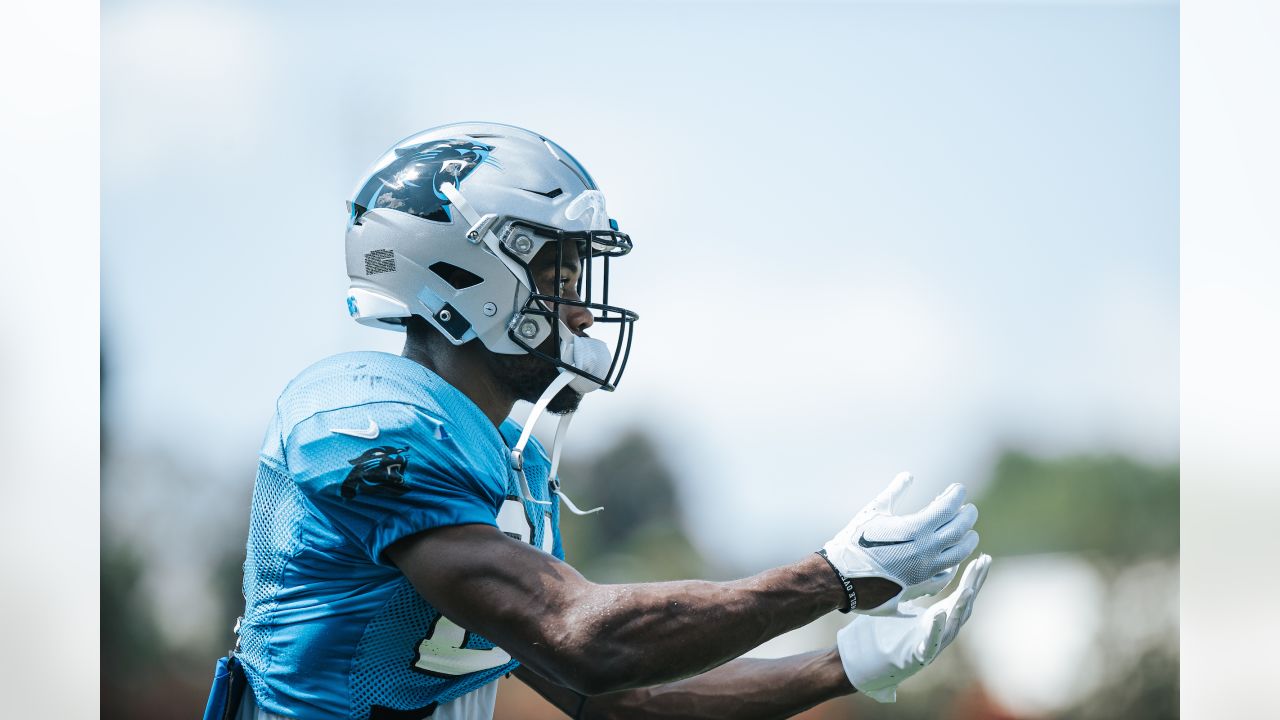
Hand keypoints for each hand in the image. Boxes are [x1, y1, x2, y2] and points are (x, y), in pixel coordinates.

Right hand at [821, 472, 978, 614]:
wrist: (840, 577)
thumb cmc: (854, 540)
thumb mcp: (874, 511)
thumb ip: (895, 492)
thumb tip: (908, 475)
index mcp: (916, 528)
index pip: (948, 508)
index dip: (956, 496)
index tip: (959, 488)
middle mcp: (926, 549)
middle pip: (959, 530)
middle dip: (967, 516)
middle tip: (968, 508)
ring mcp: (926, 569)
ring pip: (959, 553)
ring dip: (967, 540)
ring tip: (968, 532)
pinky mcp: (921, 584)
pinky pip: (947, 573)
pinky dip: (953, 562)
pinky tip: (952, 556)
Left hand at [837, 554, 991, 702]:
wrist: (871, 662)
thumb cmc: (890, 634)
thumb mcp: (906, 605)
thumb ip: (918, 590)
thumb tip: (919, 565)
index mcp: (941, 617)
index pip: (963, 594)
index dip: (974, 577)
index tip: (984, 557)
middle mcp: (942, 630)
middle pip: (964, 605)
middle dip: (975, 583)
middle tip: (983, 562)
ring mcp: (933, 643)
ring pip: (953, 623)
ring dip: (961, 604)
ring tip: (968, 587)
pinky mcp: (920, 656)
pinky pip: (930, 642)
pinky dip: (936, 628)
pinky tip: (939, 613)